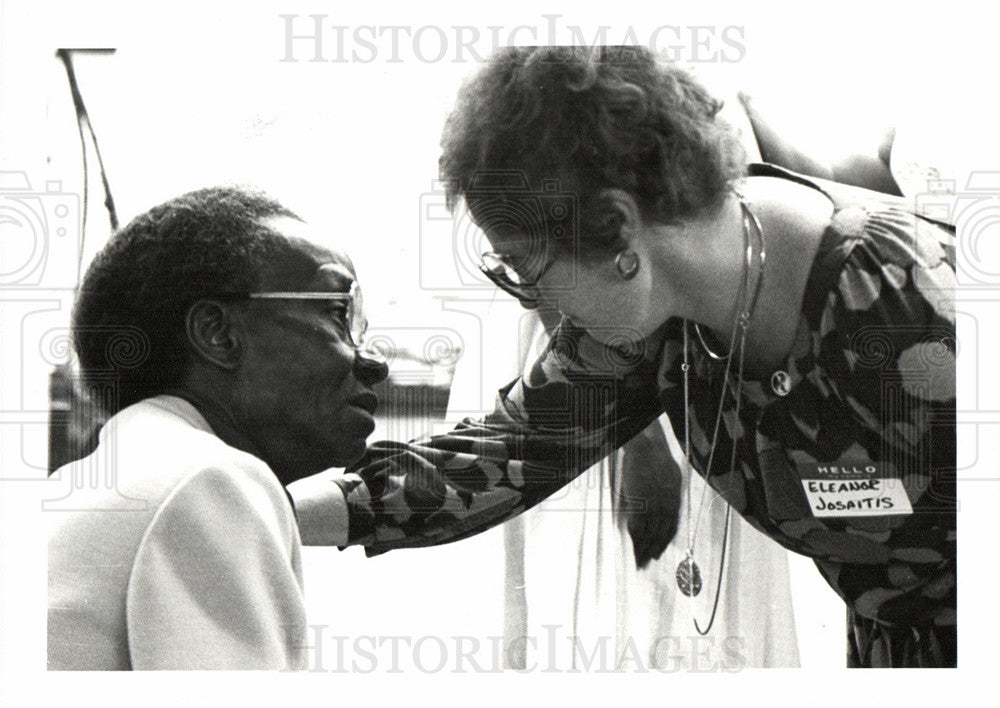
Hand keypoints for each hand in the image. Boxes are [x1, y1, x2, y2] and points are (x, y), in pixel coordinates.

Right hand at [615, 420, 682, 568]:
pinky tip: (631, 548)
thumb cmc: (654, 456)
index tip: (656, 554)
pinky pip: (638, 528)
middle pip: (660, 534)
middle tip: (645, 565)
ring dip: (643, 550)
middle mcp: (668, 505)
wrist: (645, 446)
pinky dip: (635, 539)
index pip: (671, 527)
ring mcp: (654, 506)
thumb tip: (663, 508)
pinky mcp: (641, 504)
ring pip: (649, 534)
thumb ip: (668, 493)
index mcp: (675, 499)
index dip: (663, 542)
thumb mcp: (670, 475)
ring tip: (638, 562)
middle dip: (652, 551)